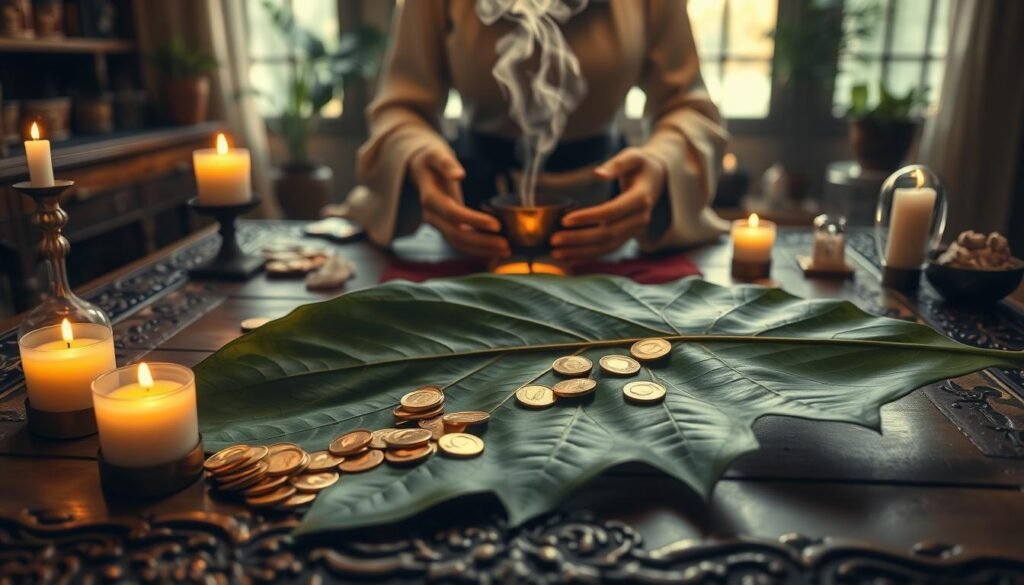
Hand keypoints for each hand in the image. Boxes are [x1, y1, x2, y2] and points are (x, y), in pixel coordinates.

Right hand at [409, 145, 509, 258]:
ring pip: (458, 244)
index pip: (453, 214)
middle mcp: (432, 216)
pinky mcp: (445, 228)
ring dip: (481, 250)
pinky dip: (477, 251)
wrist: (420, 170)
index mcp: (430, 198)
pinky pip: (460, 244)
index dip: (474, 221)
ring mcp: (438, 225)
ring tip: (505, 252)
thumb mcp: (436, 155)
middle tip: (505, 245)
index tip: (496, 225)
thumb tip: (459, 174)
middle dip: (481, 242)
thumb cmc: (431, 161)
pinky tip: (495, 253)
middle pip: (456, 234)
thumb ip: (446, 163)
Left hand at [550, 148, 665, 263]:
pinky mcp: (628, 235)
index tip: (565, 220)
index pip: (612, 211)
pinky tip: (570, 259)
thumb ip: (616, 164)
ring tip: (557, 253)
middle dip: (579, 239)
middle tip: (554, 240)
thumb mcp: (633, 156)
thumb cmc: (641, 165)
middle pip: (608, 234)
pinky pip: (608, 249)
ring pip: (607, 246)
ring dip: (581, 251)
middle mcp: (640, 218)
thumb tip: (598, 174)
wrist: (658, 179)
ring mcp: (635, 230)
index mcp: (640, 198)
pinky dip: (589, 256)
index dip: (588, 217)